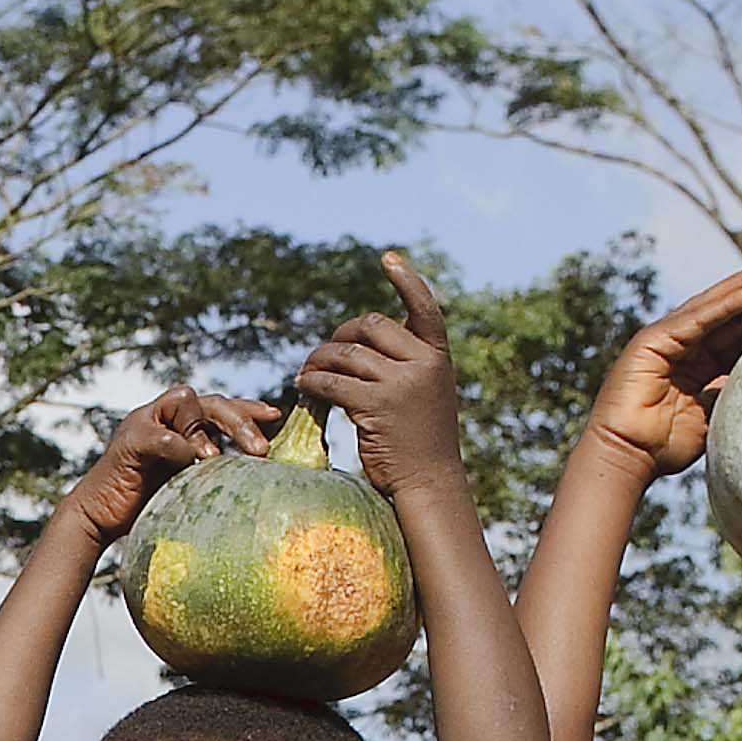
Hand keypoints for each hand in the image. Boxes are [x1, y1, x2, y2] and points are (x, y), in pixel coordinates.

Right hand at [55, 387, 277, 547]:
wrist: (98, 518)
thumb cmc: (145, 505)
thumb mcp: (188, 483)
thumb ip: (212, 469)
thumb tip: (256, 475)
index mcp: (180, 424)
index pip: (221, 406)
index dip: (248, 409)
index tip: (276, 417)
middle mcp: (163, 415)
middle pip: (210, 401)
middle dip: (239, 421)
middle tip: (261, 450)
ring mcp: (144, 423)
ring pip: (185, 401)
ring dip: (207, 428)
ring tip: (218, 456)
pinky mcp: (130, 441)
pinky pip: (162, 435)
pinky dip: (180, 446)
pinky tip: (194, 462)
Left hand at [288, 253, 469, 496]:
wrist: (428, 482)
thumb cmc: (421, 440)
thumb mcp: (426, 392)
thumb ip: (406, 362)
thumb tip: (362, 339)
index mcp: (438, 356)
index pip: (424, 307)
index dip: (406, 279)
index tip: (387, 257)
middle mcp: (424, 363)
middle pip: (370, 326)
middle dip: (340, 334)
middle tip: (321, 353)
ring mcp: (401, 383)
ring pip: (346, 354)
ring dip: (318, 360)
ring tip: (305, 372)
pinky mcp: (375, 406)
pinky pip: (332, 383)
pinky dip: (311, 382)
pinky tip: (302, 387)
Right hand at [577, 255, 741, 488]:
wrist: (627, 457)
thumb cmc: (665, 446)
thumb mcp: (714, 414)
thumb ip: (733, 391)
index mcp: (698, 365)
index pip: (737, 336)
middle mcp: (683, 347)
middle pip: (728, 315)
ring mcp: (666, 340)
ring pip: (713, 308)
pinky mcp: (654, 339)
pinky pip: (697, 318)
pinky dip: (726, 304)